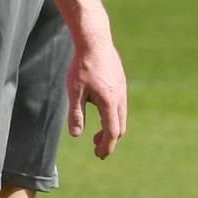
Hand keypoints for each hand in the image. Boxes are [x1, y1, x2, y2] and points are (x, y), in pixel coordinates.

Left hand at [65, 25, 127, 158]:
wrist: (95, 41)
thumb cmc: (82, 66)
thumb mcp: (74, 91)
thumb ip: (75, 113)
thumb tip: (77, 135)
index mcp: (110, 102)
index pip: (112, 131)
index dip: (107, 146)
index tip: (99, 155)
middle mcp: (120, 98)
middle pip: (119, 127)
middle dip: (109, 141)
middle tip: (98, 151)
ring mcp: (123, 90)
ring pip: (121, 117)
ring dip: (111, 129)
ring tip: (96, 137)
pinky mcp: (121, 83)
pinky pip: (120, 106)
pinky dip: (113, 117)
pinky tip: (100, 115)